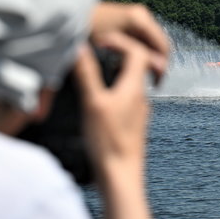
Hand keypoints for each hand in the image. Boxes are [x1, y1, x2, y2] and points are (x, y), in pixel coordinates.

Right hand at [74, 32, 155, 182]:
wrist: (121, 177)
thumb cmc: (108, 142)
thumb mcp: (93, 104)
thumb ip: (86, 74)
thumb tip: (78, 47)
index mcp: (134, 88)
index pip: (137, 51)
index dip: (120, 41)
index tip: (100, 42)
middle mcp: (141, 98)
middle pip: (137, 65)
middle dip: (119, 53)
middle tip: (99, 51)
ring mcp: (139, 113)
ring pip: (132, 83)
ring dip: (116, 73)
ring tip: (95, 74)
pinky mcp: (133, 126)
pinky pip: (127, 99)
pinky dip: (115, 90)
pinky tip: (99, 101)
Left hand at [91, 2, 168, 85]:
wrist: (70, 15)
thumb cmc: (87, 31)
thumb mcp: (114, 48)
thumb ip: (140, 58)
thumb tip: (161, 67)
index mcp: (140, 19)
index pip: (163, 46)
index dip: (162, 66)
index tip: (156, 83)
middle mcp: (142, 15)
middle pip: (160, 44)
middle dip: (158, 63)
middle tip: (152, 82)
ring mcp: (137, 16)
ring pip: (153, 44)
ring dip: (150, 59)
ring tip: (143, 76)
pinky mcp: (131, 20)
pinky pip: (144, 40)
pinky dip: (142, 53)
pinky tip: (131, 65)